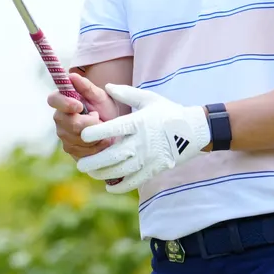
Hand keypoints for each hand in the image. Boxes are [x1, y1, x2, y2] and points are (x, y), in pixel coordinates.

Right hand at [47, 72, 120, 159]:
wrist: (115, 131)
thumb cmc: (106, 110)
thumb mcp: (100, 96)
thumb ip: (86, 87)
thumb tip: (71, 76)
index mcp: (63, 101)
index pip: (53, 100)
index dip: (65, 104)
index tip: (79, 105)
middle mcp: (60, 119)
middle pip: (69, 123)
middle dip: (89, 123)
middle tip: (98, 118)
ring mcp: (63, 136)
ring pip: (78, 138)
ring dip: (95, 134)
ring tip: (101, 128)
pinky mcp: (71, 150)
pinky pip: (84, 150)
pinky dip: (97, 145)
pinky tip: (100, 140)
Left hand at [76, 85, 211, 193]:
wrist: (193, 130)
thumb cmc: (168, 112)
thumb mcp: (148, 98)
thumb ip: (126, 94)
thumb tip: (107, 86)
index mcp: (139, 123)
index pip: (115, 129)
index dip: (98, 132)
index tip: (84, 135)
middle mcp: (142, 142)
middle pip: (115, 155)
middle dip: (95, 161)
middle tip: (80, 164)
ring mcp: (149, 158)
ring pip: (122, 170)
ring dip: (104, 174)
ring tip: (91, 173)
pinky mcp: (155, 169)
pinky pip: (136, 181)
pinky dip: (121, 186)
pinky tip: (109, 187)